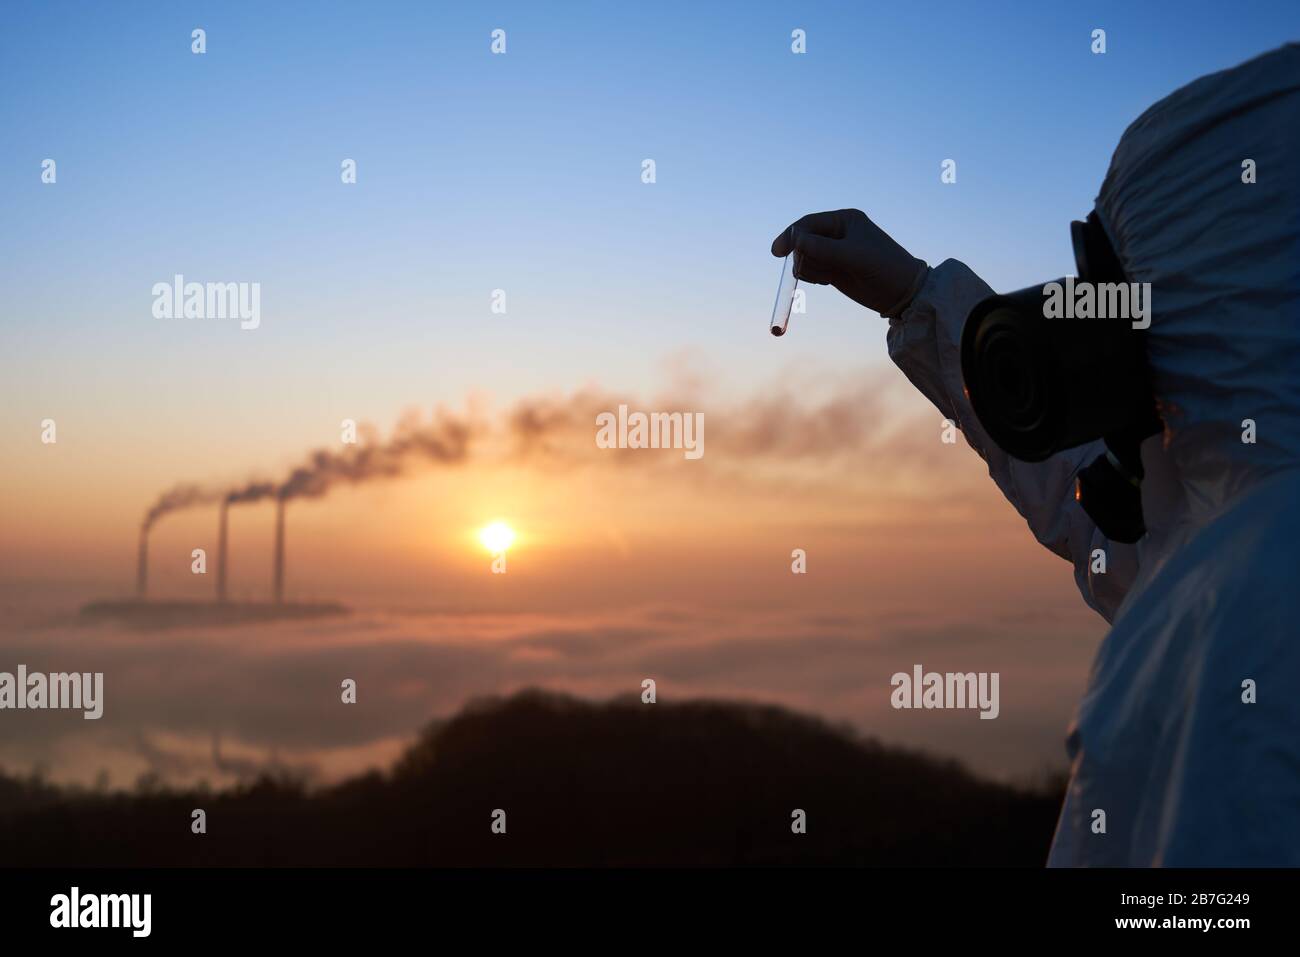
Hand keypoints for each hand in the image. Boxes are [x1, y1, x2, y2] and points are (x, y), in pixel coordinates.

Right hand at [771, 209, 928, 316]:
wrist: (900, 292)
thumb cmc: (882, 266)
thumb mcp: (852, 255)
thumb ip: (822, 248)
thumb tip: (795, 240)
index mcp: (844, 220)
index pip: (808, 223)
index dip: (791, 236)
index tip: (777, 252)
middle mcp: (837, 233)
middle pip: (803, 240)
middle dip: (803, 255)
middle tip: (819, 270)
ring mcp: (834, 252)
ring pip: (804, 257)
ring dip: (810, 268)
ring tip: (829, 276)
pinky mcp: (833, 269)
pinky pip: (810, 269)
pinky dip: (813, 276)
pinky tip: (829, 281)